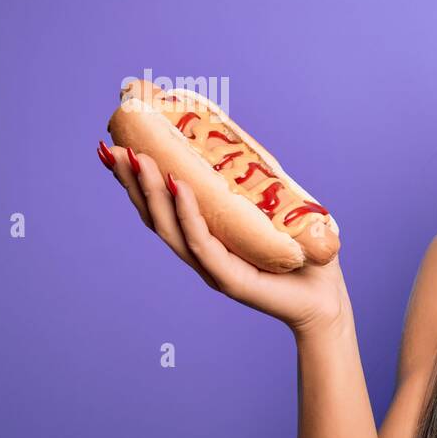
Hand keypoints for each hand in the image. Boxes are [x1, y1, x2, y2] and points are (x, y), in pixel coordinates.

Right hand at [98, 140, 348, 335]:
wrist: (325, 296)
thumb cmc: (300, 253)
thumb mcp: (272, 208)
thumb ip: (253, 181)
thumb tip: (237, 141)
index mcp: (204, 238)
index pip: (161, 207)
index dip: (137, 180)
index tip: (117, 147)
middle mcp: (200, 253)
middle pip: (155, 216)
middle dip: (131, 182)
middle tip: (111, 149)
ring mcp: (211, 268)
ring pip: (170, 228)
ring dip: (151, 192)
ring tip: (137, 160)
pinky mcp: (229, 279)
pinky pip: (201, 242)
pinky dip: (187, 213)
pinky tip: (178, 185)